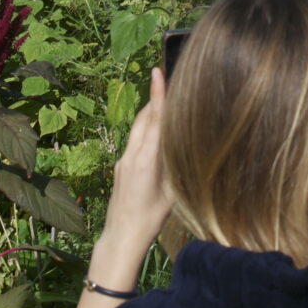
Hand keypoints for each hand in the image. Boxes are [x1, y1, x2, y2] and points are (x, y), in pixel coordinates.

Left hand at [87, 69, 171, 284]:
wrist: (120, 236)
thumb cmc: (150, 219)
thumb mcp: (172, 192)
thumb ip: (176, 164)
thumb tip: (187, 144)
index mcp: (146, 160)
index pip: (155, 119)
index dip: (158, 94)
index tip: (157, 71)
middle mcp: (131, 155)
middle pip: (145, 118)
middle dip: (156, 99)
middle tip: (168, 80)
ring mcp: (122, 160)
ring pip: (138, 129)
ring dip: (151, 114)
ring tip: (165, 103)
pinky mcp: (119, 167)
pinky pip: (134, 141)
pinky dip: (146, 131)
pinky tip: (156, 135)